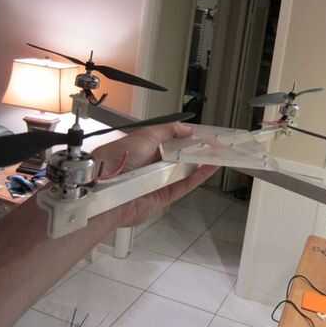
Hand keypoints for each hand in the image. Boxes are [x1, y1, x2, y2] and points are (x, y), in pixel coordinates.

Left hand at [91, 122, 217, 226]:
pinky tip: (210, 167)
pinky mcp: (164, 197)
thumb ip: (168, 131)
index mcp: (144, 148)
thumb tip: (187, 129)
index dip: (187, 137)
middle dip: (197, 150)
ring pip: (185, 171)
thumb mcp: (146, 134)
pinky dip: (199, 176)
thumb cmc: (118, 158)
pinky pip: (185, 185)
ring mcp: (158, 181)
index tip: (202, 134)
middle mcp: (151, 165)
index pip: (171, 141)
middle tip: (215, 144)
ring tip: (218, 154)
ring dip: (201, 162)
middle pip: (180, 156)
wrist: (106, 187)